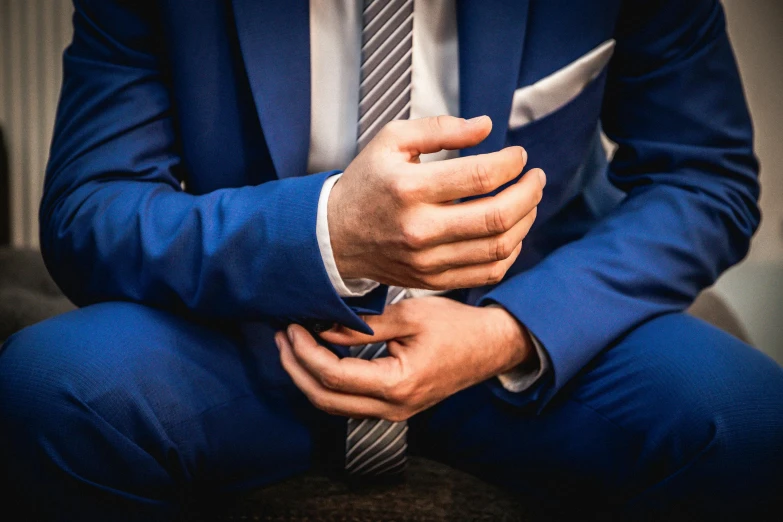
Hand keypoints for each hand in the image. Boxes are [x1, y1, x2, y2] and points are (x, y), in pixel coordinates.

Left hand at [275, 296, 532, 420]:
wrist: (491, 346)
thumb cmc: (457, 327)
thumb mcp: (409, 316)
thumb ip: (364, 325)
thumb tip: (324, 328)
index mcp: (397, 384)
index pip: (333, 375)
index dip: (305, 352)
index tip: (292, 327)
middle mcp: (393, 407)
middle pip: (325, 399)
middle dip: (296, 369)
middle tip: (281, 338)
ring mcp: (395, 412)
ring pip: (334, 406)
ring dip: (308, 378)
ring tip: (292, 347)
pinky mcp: (396, 407)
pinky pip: (350, 403)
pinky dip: (327, 383)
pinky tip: (319, 358)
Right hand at [328, 115, 544, 289]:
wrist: (335, 235)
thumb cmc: (367, 182)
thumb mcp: (391, 141)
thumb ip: (440, 127)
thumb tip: (485, 126)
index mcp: (409, 187)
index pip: (480, 176)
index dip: (511, 163)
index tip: (518, 155)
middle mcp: (419, 229)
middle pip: (497, 216)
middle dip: (529, 192)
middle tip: (536, 177)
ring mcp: (427, 260)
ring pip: (498, 247)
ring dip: (525, 220)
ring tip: (529, 201)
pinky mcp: (432, 280)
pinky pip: (487, 273)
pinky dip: (510, 252)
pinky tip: (511, 232)